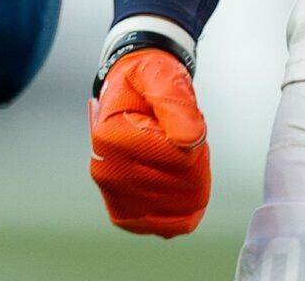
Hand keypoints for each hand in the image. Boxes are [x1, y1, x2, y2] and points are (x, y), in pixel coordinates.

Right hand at [88, 49, 209, 236]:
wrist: (131, 91)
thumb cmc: (148, 82)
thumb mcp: (163, 78)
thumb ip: (177, 104)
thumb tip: (191, 139)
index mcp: (112, 138)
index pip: (180, 159)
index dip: (197, 143)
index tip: (187, 124)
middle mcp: (107, 171)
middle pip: (183, 186)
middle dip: (197, 161)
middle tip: (184, 138)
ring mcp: (114, 194)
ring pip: (182, 208)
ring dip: (194, 181)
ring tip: (179, 156)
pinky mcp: (124, 212)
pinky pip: (169, 225)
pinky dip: (187, 208)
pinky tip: (182, 185)